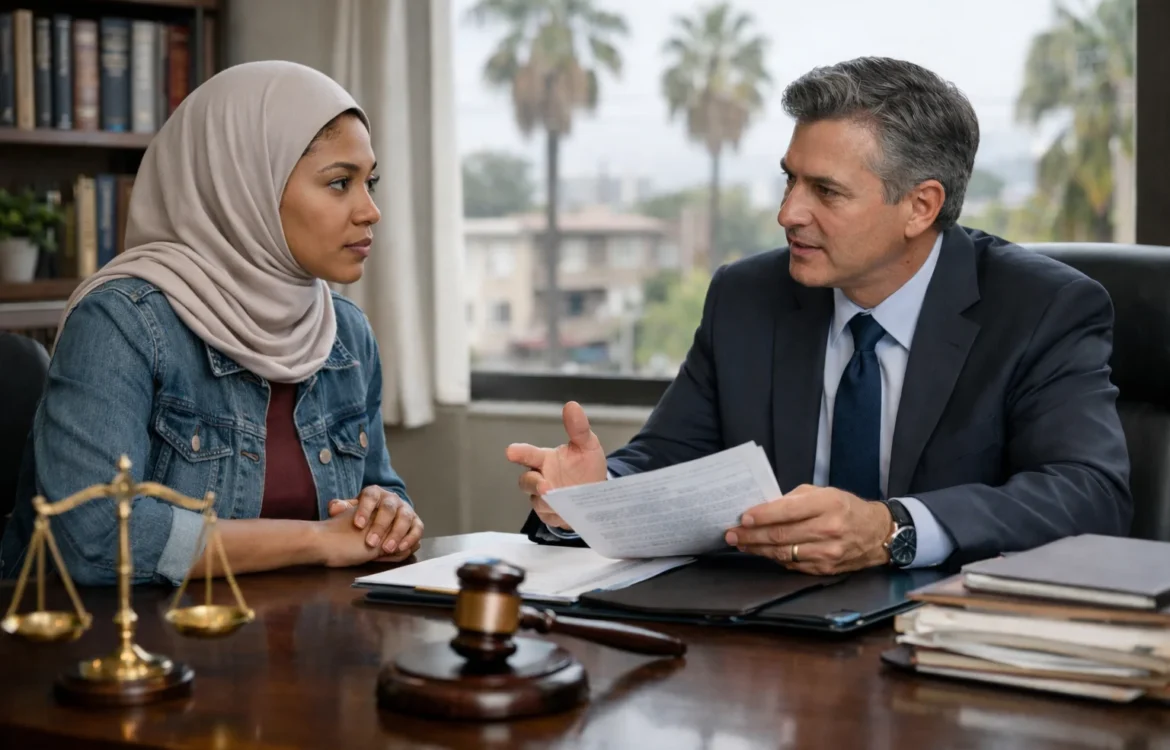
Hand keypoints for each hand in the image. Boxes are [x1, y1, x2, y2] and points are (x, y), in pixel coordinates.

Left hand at [322, 488, 422, 565]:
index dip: (364, 510)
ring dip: (397, 534)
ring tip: (387, 549)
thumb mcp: (350, 511)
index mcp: (375, 493)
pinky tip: (400, 549)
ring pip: (405, 518)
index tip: (357, 525)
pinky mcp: (416, 522)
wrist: (380, 519)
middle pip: (389, 508)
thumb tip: (335, 508)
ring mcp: (406, 510)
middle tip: (371, 542)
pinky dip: (411, 538)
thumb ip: (341, 508)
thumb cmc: (363, 516)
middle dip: (380, 526)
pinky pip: (417, 529)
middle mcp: (393, 499)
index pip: (370, 496)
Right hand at [504, 401, 607, 530]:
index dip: (519, 453)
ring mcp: (544, 499)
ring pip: (538, 502)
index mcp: (545, 460)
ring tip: (563, 501)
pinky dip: (557, 515)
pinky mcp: (551, 515)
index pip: (528, 455)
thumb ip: (579, 428)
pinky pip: (549, 517)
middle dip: (534, 483)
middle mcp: (541, 479)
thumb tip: (572, 406)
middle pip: (526, 482)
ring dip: (549, 502)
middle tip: (546, 486)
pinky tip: (567, 513)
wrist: (597, 493)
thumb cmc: (586, 466)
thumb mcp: (587, 446)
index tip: (511, 451)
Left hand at [723, 485, 892, 574]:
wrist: (877, 533)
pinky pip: (793, 565)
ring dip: (758, 549)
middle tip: (731, 534)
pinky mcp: (825, 569)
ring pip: (784, 553)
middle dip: (751, 535)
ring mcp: (828, 552)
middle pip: (781, 536)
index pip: (788, 512)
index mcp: (828, 505)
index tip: (743, 517)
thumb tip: (763, 509)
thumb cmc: (845, 508)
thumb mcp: (823, 493)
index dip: (762, 516)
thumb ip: (794, 500)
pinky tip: (761, 552)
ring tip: (740, 543)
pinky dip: (774, 558)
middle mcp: (829, 530)